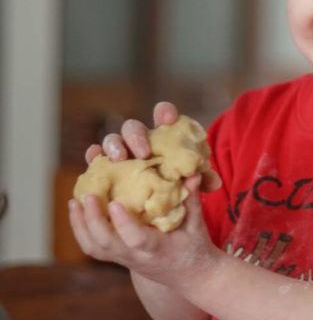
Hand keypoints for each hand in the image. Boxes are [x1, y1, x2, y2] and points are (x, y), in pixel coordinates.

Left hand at [68, 177, 219, 287]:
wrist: (190, 278)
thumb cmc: (195, 249)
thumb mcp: (198, 225)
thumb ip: (192, 200)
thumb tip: (192, 173)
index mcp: (158, 249)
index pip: (136, 240)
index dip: (123, 223)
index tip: (113, 203)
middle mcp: (136, 257)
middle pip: (106, 245)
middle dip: (92, 220)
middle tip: (87, 195)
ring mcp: (124, 259)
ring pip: (94, 248)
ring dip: (80, 225)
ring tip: (74, 201)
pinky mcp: (118, 257)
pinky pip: (93, 247)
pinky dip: (81, 229)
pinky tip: (78, 210)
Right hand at [86, 101, 220, 192]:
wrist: (160, 207)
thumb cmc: (177, 187)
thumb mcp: (193, 183)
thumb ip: (202, 180)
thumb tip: (213, 182)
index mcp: (163, 136)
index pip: (164, 114)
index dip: (165, 112)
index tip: (168, 117)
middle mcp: (140, 140)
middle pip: (133, 127)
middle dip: (136, 135)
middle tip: (143, 152)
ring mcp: (121, 153)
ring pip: (112, 140)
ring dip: (114, 145)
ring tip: (118, 158)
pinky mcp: (105, 169)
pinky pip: (96, 158)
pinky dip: (94, 156)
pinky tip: (94, 160)